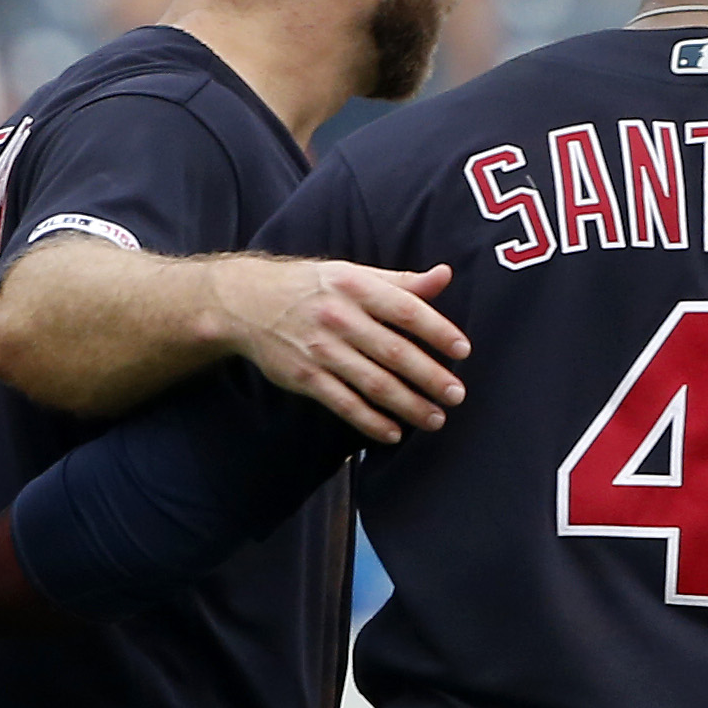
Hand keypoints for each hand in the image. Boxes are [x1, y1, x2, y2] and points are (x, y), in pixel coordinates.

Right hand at [212, 257, 469, 442]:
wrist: (245, 302)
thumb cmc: (312, 286)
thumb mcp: (353, 273)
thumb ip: (401, 281)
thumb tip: (445, 275)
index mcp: (356, 287)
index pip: (406, 310)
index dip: (438, 331)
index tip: (462, 351)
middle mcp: (340, 318)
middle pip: (394, 352)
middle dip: (430, 377)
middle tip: (457, 395)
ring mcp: (321, 349)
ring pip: (373, 383)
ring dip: (408, 405)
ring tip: (435, 419)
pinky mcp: (305, 377)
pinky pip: (344, 403)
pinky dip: (370, 421)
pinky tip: (393, 433)